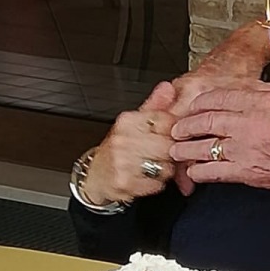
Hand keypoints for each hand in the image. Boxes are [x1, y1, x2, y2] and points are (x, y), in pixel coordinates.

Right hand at [81, 82, 177, 205]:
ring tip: (155, 166)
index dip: (174, 130)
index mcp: (128, 121)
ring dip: (165, 168)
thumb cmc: (120, 148)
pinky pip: (156, 184)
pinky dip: (156, 184)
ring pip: (165, 166)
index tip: (170, 135)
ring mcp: (122, 161)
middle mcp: (122, 139)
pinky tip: (147, 178)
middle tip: (163, 154)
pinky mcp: (123, 183)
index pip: (165, 120)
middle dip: (171, 151)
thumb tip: (168, 87)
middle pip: (168, 144)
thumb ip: (155, 105)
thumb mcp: (135, 123)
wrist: (95, 176)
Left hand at [168, 69, 250, 195]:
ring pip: (205, 146)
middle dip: (187, 124)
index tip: (195, 105)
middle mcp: (249, 122)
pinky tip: (194, 170)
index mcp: (260, 101)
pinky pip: (213, 171)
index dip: (202, 101)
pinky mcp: (246, 171)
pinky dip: (199, 170)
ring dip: (186, 148)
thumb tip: (249, 88)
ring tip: (177, 149)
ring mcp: (244, 148)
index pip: (220, 97)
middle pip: (206, 120)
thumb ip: (268, 92)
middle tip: (178, 127)